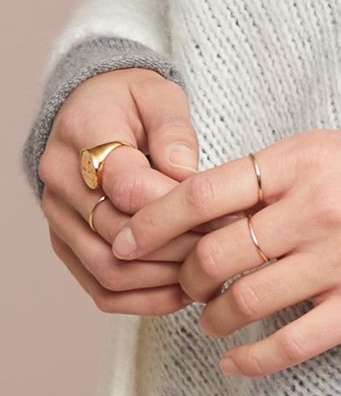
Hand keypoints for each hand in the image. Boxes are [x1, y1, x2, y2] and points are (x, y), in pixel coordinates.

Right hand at [38, 66, 229, 316]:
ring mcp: (60, 219)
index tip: (223, 210)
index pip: (126, 185)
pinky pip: (101, 290)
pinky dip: (145, 300)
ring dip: (165, 278)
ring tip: (210, 269)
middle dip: (179, 244)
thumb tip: (184, 173)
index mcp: (82, 135)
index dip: (177, 206)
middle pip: (118, 234)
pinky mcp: (68, 246)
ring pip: (109, 271)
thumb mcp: (159, 95)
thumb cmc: (132, 102)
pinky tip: (184, 290)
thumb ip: (173, 130)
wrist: (92, 111)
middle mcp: (61, 182)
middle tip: (225, 245)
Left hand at [106, 129, 340, 374]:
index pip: (202, 192)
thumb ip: (266, 176)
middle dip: (186, 279)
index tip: (126, 241)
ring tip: (214, 319)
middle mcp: (317, 208)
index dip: (153, 223)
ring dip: (213, 318)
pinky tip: (235, 363)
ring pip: (243, 302)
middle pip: (214, 255)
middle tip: (186, 287)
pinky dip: (249, 361)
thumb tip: (190, 209)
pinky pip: (287, 344)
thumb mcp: (328, 152)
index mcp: (302, 161)